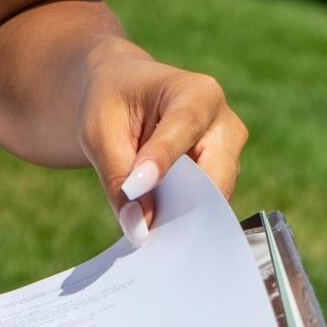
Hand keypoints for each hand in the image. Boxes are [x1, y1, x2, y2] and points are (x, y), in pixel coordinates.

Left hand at [77, 39, 245, 247]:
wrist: (121, 95)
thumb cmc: (111, 104)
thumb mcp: (99, 132)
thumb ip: (117, 177)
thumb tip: (139, 229)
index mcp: (197, 92)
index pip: (185, 126)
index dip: (163, 159)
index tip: (138, 186)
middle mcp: (223, 123)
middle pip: (215, 172)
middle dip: (183, 204)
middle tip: (147, 235)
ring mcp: (227, 153)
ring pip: (215, 197)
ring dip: (183, 217)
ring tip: (147, 235)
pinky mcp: (221, 177)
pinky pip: (208, 207)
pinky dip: (183, 220)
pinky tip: (156, 231)